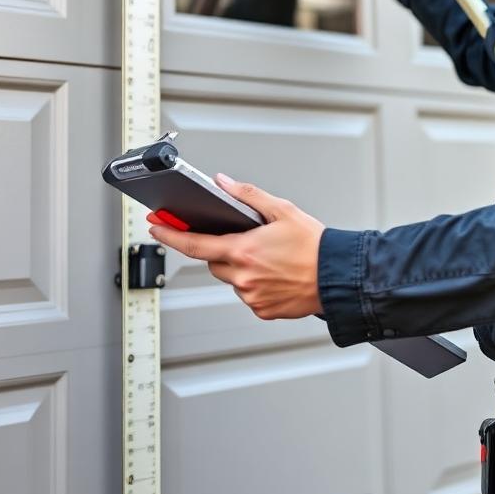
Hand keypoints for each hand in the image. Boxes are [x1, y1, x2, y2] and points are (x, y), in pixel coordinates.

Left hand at [148, 175, 324, 319]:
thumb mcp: (282, 210)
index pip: (193, 244)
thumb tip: (222, 183)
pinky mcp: (262, 310)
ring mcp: (251, 296)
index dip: (170, 234)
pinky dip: (256, 284)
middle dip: (224, 250)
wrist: (338, 275)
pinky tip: (277, 275)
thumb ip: (247, 195)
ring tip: (272, 259)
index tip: (156, 227)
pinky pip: (249, 295)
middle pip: (214, 262)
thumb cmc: (315, 244)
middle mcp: (242, 276)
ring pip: (232, 280)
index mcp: (243, 250)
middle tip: (249, 242)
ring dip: (241, 269)